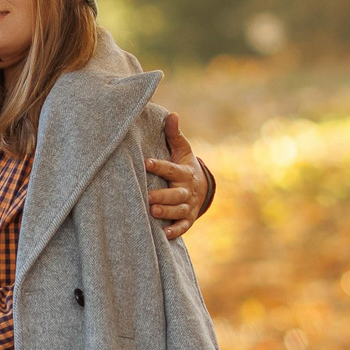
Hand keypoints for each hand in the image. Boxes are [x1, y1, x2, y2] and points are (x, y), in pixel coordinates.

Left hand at [146, 111, 209, 239]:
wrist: (202, 189)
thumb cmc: (185, 167)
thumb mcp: (183, 151)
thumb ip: (174, 135)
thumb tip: (171, 115)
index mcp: (184, 172)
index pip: (171, 169)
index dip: (159, 166)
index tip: (146, 162)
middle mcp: (187, 190)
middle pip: (175, 194)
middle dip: (162, 195)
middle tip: (148, 196)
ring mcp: (188, 206)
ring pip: (178, 210)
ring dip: (167, 212)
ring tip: (153, 212)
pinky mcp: (188, 219)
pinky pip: (183, 227)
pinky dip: (175, 231)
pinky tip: (164, 234)